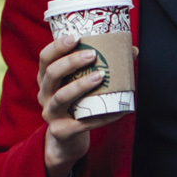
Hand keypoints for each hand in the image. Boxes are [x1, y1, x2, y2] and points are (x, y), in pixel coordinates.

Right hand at [36, 34, 105, 176]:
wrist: (67, 140)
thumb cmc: (78, 105)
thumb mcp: (80, 85)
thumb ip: (98, 67)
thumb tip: (132, 50)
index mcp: (46, 79)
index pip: (45, 58)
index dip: (57, 46)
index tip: (75, 37)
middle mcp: (44, 94)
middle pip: (51, 73)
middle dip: (71, 62)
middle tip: (92, 55)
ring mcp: (50, 113)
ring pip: (61, 96)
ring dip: (80, 85)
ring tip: (100, 76)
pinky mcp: (61, 131)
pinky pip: (82, 123)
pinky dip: (102, 116)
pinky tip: (117, 111)